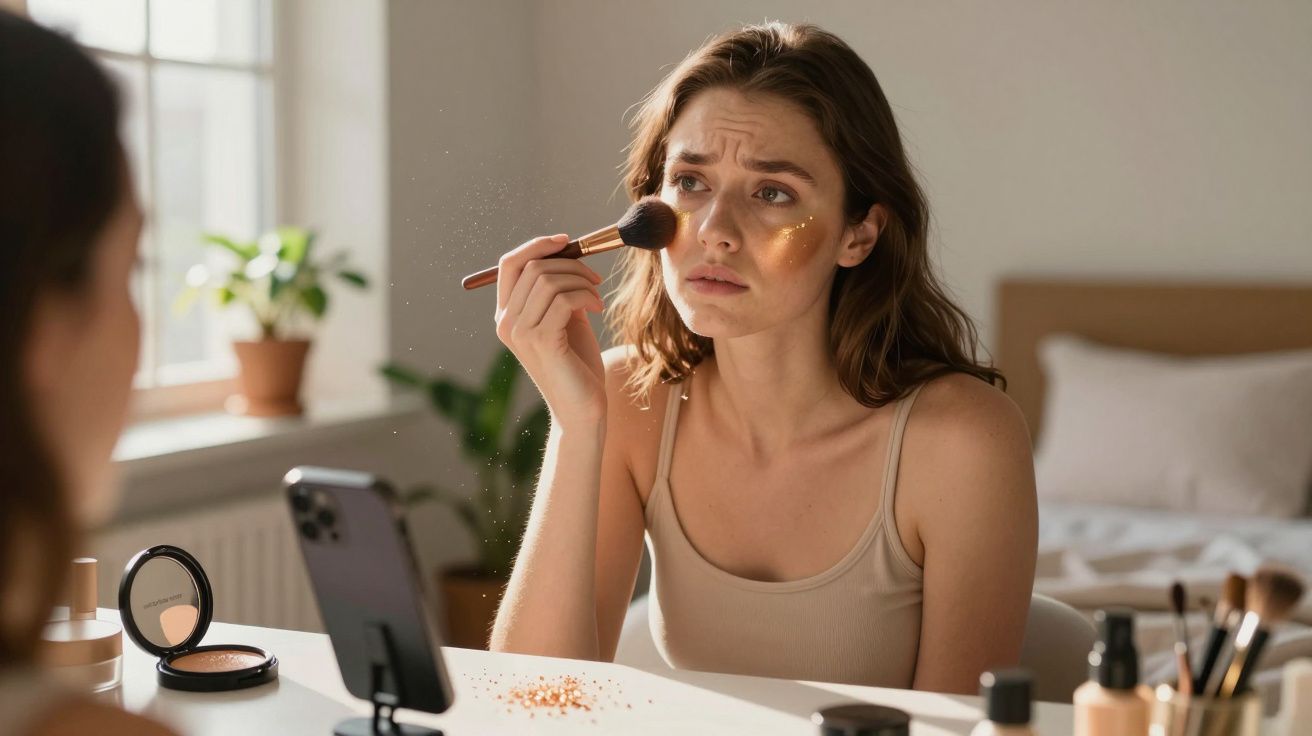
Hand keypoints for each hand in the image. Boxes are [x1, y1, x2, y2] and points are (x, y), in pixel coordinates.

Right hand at [494, 234, 606, 428]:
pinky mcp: (541, 341)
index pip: (509, 264)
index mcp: (507, 315)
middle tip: (594, 279)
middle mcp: (506, 323)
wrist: (583, 410)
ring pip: (548, 280)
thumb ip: (559, 291)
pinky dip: (585, 296)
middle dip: (569, 264)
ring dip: (580, 281)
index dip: (537, 246)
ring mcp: (520, 333)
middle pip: (531, 267)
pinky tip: (597, 308)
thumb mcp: (566, 320)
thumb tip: (568, 255)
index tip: (566, 242)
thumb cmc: (577, 365)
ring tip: (596, 297)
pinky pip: (563, 299)